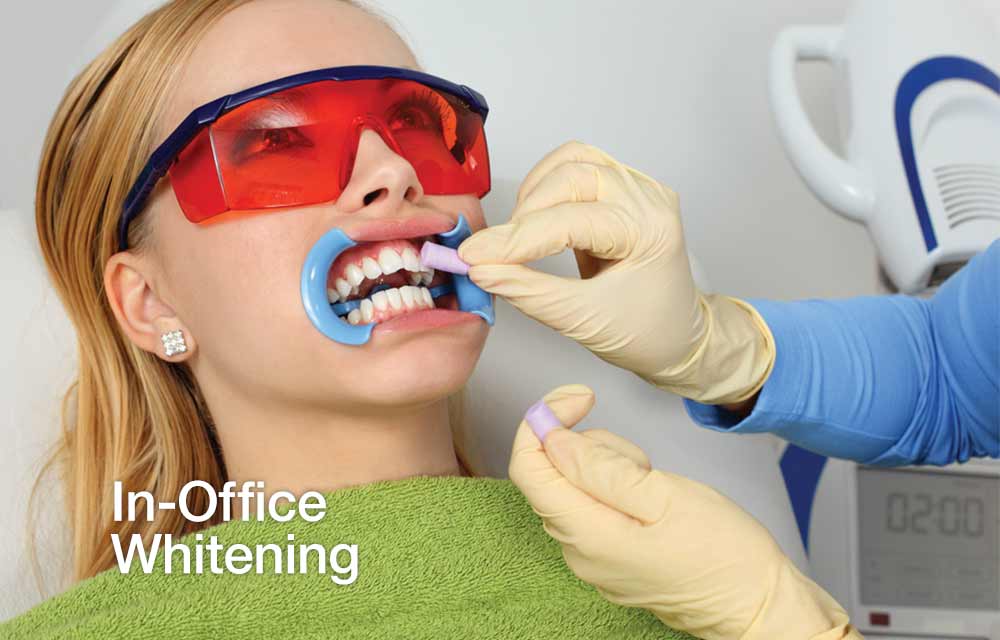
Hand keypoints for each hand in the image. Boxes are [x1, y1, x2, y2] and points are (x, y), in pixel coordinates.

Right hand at [460, 141, 773, 403]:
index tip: (473, 257)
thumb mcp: (582, 321)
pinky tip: (538, 220)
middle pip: (572, 175)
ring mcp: (639, 187)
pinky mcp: (624, 187)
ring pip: (572, 161)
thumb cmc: (644, 334)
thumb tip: (479, 269)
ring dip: (535, 193)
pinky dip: (547, 187)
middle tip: (497, 250)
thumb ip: (528, 291)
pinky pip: (577, 166)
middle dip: (526, 212)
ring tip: (519, 235)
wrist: (679, 337)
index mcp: (650, 231)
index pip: (571, 221)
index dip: (516, 239)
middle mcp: (649, 198)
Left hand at [509, 384, 862, 639]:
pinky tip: (654, 500)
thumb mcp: (664, 495)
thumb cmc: (723, 554)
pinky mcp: (612, 557)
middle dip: (593, 447)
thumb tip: (550, 438)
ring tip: (656, 484)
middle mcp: (578, 551)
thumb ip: (598, 467)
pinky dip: (620, 489)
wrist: (758, 605)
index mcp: (586, 535)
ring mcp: (594, 558)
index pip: (527, 467)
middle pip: (555, 472)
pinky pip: (598, 506)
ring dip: (611, 468)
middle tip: (644, 463)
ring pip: (579, 485)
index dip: (544, 420)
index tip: (581, 397)